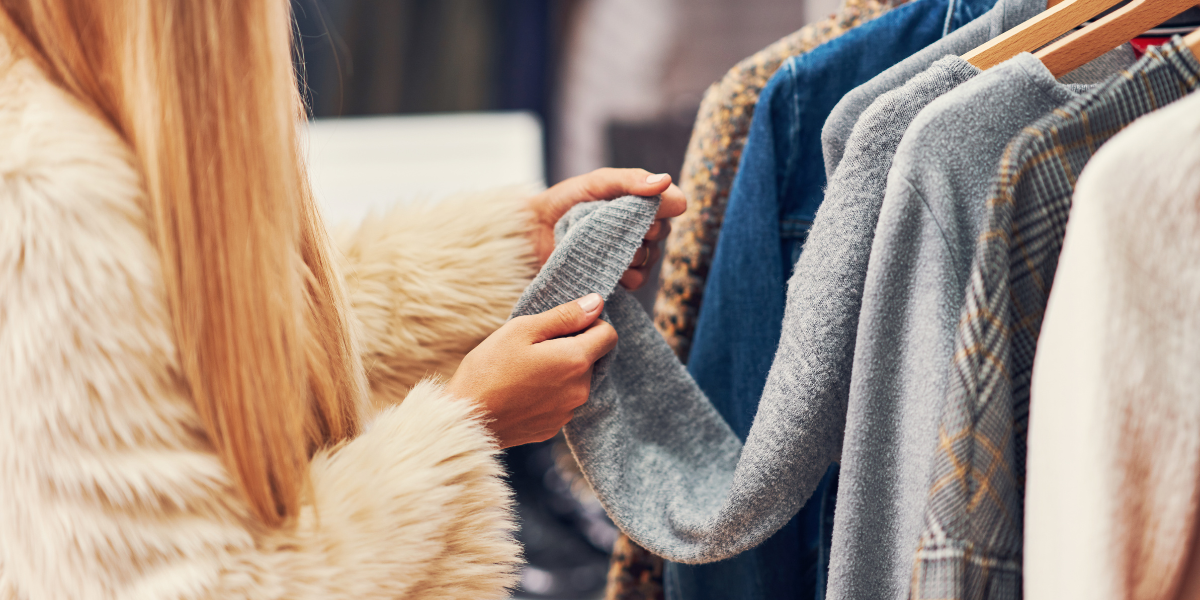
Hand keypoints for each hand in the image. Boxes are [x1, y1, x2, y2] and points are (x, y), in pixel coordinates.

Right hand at [446, 293, 617, 447]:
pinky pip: (562, 401)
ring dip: (560, 371)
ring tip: (524, 371)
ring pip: (576, 380)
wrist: (466, 419)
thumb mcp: (522, 329)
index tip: (562, 326)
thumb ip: (564, 316)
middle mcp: (581, 390)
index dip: (589, 324)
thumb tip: (596, 303)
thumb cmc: (489, 369)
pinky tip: (522, 391)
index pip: (609, 335)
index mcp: (576, 361)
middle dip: (571, 348)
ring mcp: (568, 412)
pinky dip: (549, 393)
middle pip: (592, 358)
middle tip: (534, 348)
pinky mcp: (554, 427)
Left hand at [526, 168, 686, 288]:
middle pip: (663, 231)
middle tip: (613, 225)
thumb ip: (629, 180)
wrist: (533, 233)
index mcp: (639, 201)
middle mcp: (640, 228)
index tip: (645, 208)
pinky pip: (639, 280)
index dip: (663, 207)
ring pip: (651, 257)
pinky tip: (604, 266)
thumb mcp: (595, 183)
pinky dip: (624, 274)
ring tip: (600, 246)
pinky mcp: (620, 278)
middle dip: (642, 229)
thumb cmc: (563, 203)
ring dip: (629, 253)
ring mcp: (631, 255)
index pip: (673, 203)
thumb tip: (665, 180)